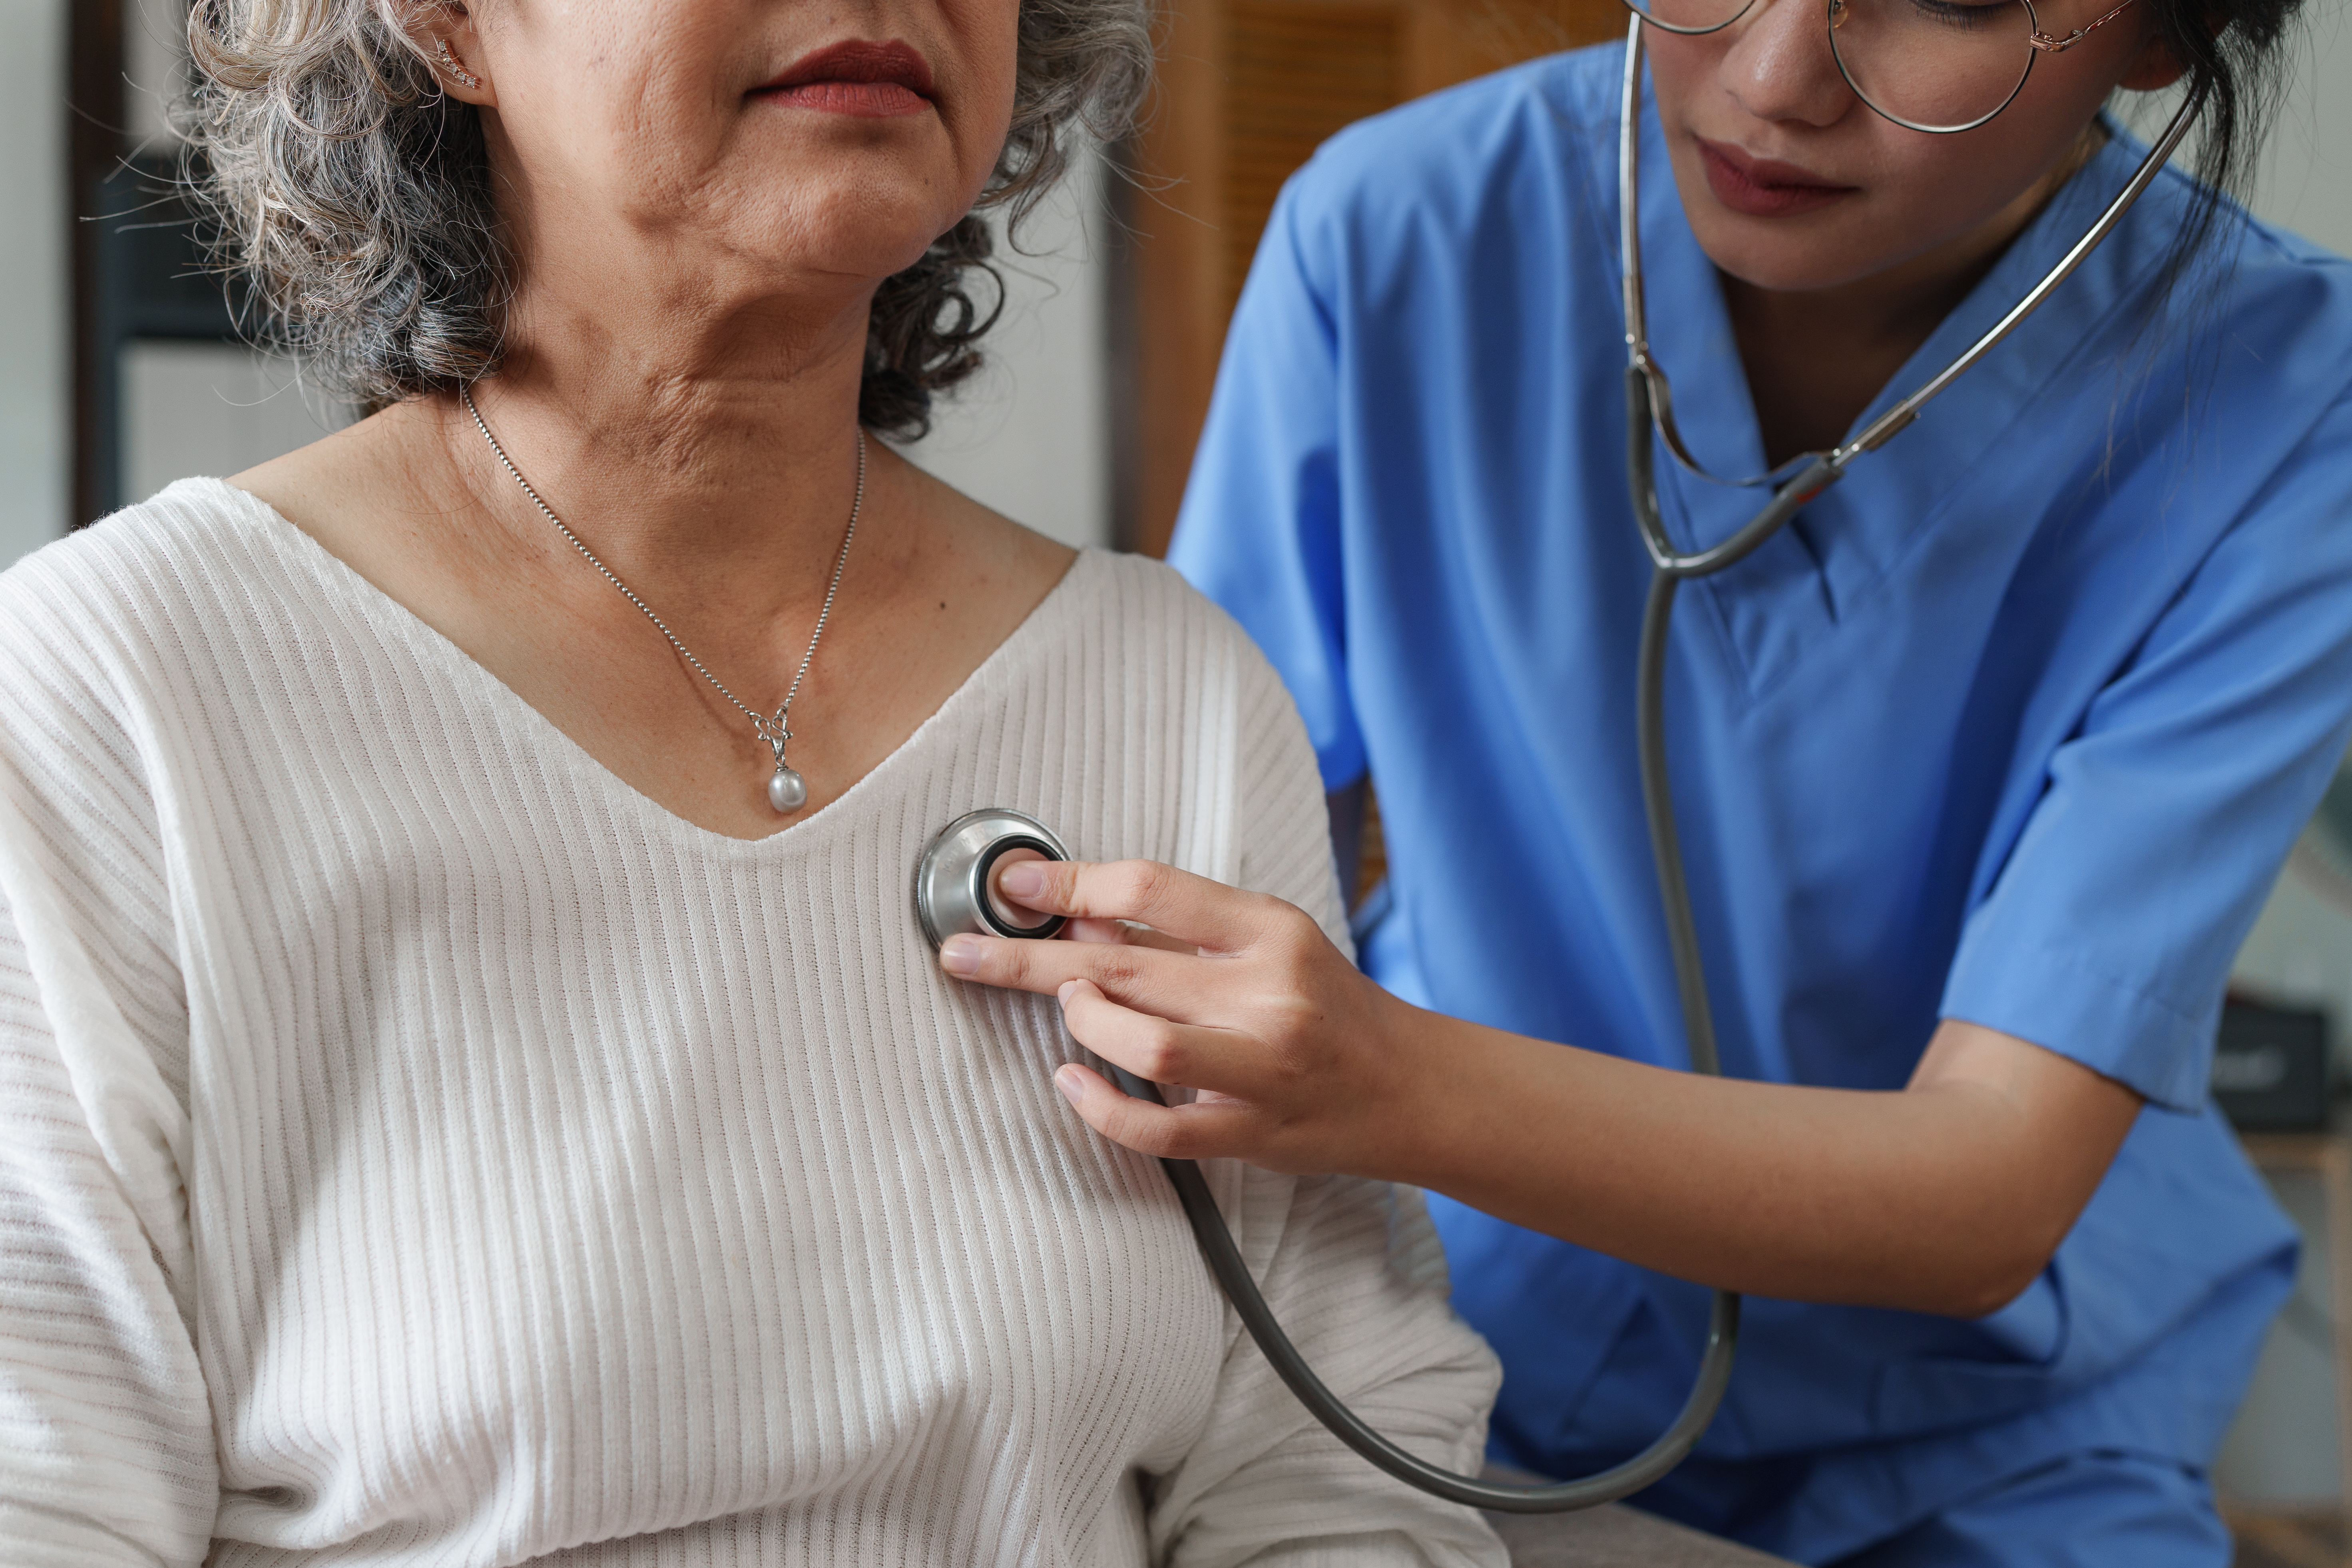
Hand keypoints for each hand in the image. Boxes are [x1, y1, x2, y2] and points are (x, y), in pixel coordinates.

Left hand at [938, 859, 1433, 1177]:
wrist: (1410, 1088)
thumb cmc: (1331, 1007)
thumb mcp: (1271, 940)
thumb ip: (1182, 929)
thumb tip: (1080, 917)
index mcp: (1273, 932)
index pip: (1153, 890)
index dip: (1071, 884)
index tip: (1015, 886)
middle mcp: (1268, 997)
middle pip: (1126, 967)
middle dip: (1030, 959)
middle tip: (965, 952)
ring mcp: (1261, 1070)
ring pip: (1143, 1045)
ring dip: (1083, 1025)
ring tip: (1065, 1012)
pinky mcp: (1251, 1134)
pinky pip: (1156, 1129)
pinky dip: (1100, 1107)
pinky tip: (1070, 1080)